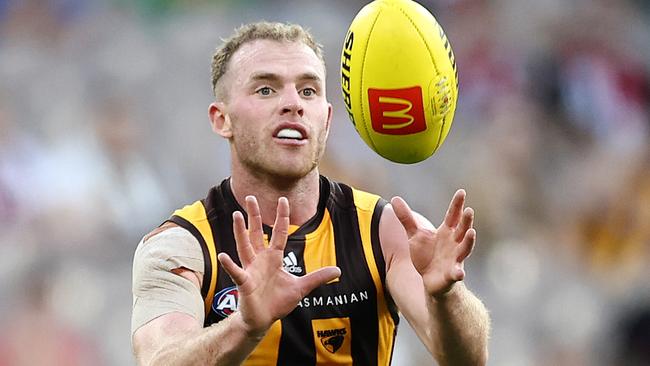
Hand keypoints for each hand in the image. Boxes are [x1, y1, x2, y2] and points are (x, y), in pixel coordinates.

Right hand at [217, 196, 340, 336]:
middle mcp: (260, 260)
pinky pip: (236, 272)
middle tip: (250, 197)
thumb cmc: (278, 302)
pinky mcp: (244, 282)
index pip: (278, 233)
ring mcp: (250, 269)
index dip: (281, 217)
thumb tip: (338, 271)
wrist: (263, 320)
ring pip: (244, 246)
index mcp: (274, 258)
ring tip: (236, 215)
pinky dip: (230, 264)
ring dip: (240, 231)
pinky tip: (223, 256)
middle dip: (254, 215)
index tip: (283, 200)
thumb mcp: (301, 288)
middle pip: (256, 233)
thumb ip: (317, 277)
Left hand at [391, 190, 475, 297]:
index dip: (457, 204)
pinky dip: (458, 273)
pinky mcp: (451, 275)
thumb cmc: (426, 255)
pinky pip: (456, 273)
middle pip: (462, 229)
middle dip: (466, 220)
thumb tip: (394, 199)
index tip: (461, 192)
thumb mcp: (414, 235)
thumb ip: (406, 218)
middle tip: (469, 210)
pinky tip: (460, 273)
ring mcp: (455, 259)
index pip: (453, 216)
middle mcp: (454, 243)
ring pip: (465, 248)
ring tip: (472, 232)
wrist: (430, 280)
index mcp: (446, 232)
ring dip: (469, 241)